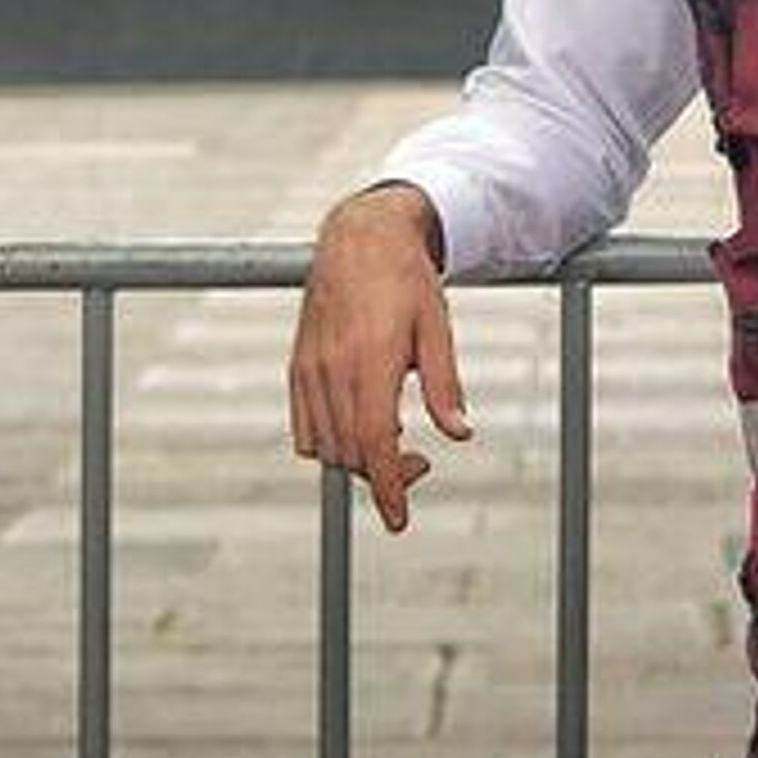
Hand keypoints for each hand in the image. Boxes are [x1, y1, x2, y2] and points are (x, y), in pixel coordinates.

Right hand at [288, 183, 471, 532]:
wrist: (359, 237)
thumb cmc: (405, 278)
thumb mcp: (438, 327)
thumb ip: (445, 386)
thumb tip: (460, 434)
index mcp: (372, 360)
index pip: (375, 445)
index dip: (389, 489)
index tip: (399, 520)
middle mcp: (333, 370)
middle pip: (350, 453)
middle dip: (383, 475)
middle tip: (419, 465)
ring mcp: (310, 370)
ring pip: (325, 446)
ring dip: (356, 460)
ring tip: (392, 438)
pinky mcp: (297, 366)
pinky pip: (305, 427)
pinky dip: (330, 442)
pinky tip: (360, 424)